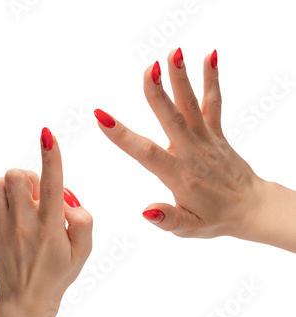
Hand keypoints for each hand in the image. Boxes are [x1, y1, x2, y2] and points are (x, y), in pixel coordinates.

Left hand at [0, 128, 92, 316]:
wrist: (25, 297)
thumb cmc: (57, 271)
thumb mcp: (84, 250)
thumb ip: (83, 220)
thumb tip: (67, 198)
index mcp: (51, 226)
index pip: (53, 185)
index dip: (51, 157)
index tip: (47, 135)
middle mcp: (24, 223)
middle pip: (17, 175)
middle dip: (29, 176)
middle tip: (36, 195)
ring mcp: (1, 226)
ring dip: (10, 185)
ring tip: (19, 202)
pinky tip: (3, 207)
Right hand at [94, 49, 265, 239]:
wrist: (250, 208)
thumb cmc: (214, 218)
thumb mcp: (188, 229)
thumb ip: (168, 219)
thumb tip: (146, 210)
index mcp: (177, 174)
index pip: (145, 152)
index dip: (121, 134)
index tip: (101, 116)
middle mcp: (190, 152)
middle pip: (171, 119)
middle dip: (157, 94)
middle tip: (148, 70)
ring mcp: (205, 139)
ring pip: (191, 105)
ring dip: (181, 78)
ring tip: (173, 53)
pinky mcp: (216, 132)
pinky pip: (213, 102)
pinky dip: (211, 79)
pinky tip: (209, 56)